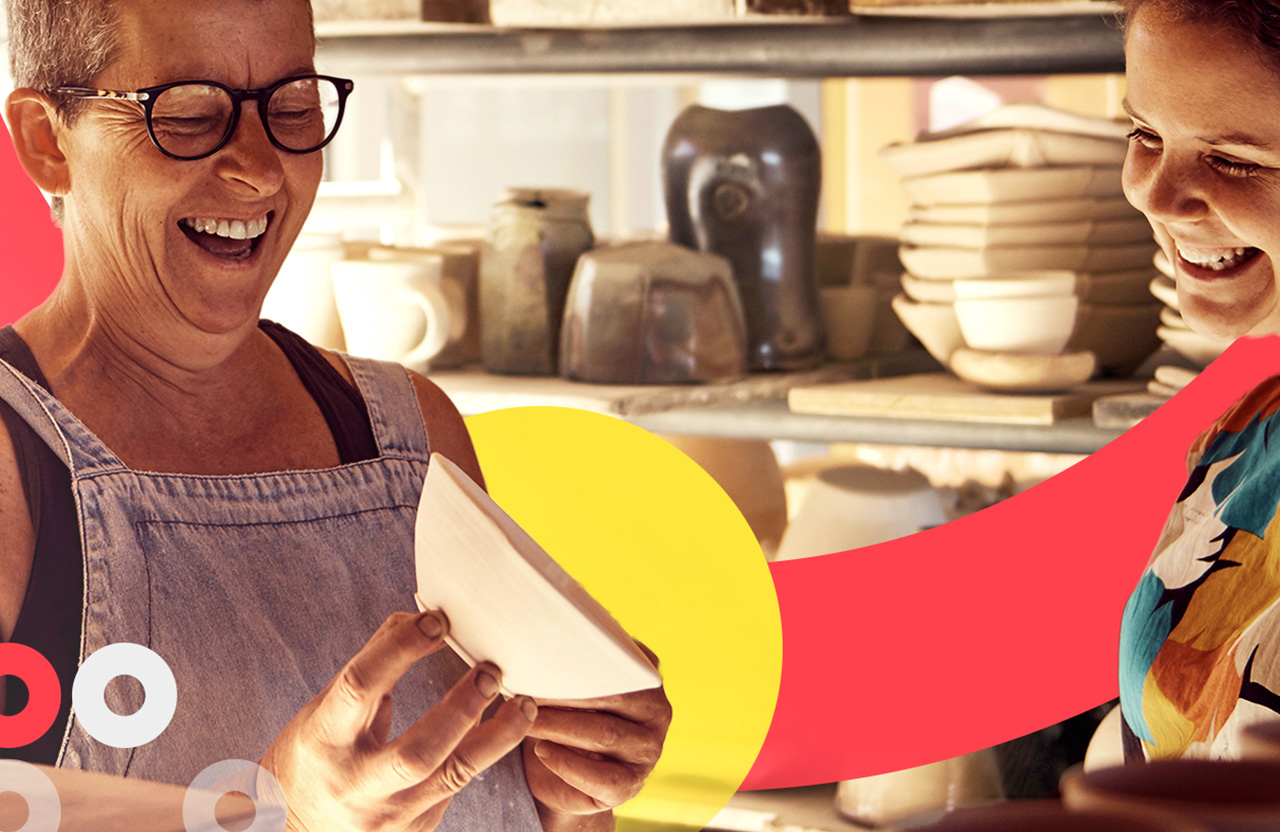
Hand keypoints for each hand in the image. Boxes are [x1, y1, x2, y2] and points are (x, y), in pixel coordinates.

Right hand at [260, 611, 536, 831]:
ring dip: (497, 736)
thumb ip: (370, 667)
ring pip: (453, 775)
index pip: (360, 686)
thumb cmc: (314, 757)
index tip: (437, 621)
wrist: (298, 829)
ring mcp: (388, 814)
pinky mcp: (415, 829)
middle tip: (492, 671)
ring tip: (524, 703)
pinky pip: (458, 787)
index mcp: (323, 741)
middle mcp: (355, 784)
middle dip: (461, 707)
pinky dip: (486, 753)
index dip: (400, 649)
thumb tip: (413, 619)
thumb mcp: (323, 709)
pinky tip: (509, 725)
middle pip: (417, 751)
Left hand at [522, 645, 671, 831]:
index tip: (548, 657)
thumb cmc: (564, 715)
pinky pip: (601, 777)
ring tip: (528, 719)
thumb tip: (558, 618)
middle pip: (611, 698)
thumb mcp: (570, 683)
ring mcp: (647, 752)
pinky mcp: (630, 785)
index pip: (622, 664)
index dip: (584, 661)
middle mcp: (657, 713)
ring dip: (559, 725)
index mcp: (647, 679)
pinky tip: (542, 751)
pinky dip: (567, 763)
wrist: (558, 776)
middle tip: (527, 689)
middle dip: (565, 694)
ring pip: (604, 734)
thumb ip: (573, 656)